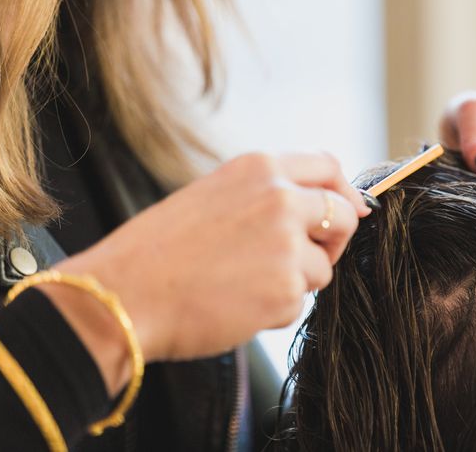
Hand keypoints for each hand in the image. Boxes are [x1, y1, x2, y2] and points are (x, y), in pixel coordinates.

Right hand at [42, 152, 367, 393]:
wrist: (124, 294)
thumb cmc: (158, 250)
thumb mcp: (212, 196)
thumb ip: (264, 194)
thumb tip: (314, 207)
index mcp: (259, 169)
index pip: (328, 166)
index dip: (345, 192)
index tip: (351, 211)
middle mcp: (280, 199)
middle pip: (342, 214)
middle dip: (335, 240)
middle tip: (310, 259)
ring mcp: (287, 244)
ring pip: (322, 267)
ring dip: (296, 281)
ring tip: (244, 284)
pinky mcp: (286, 290)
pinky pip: (300, 302)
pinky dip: (276, 309)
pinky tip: (236, 304)